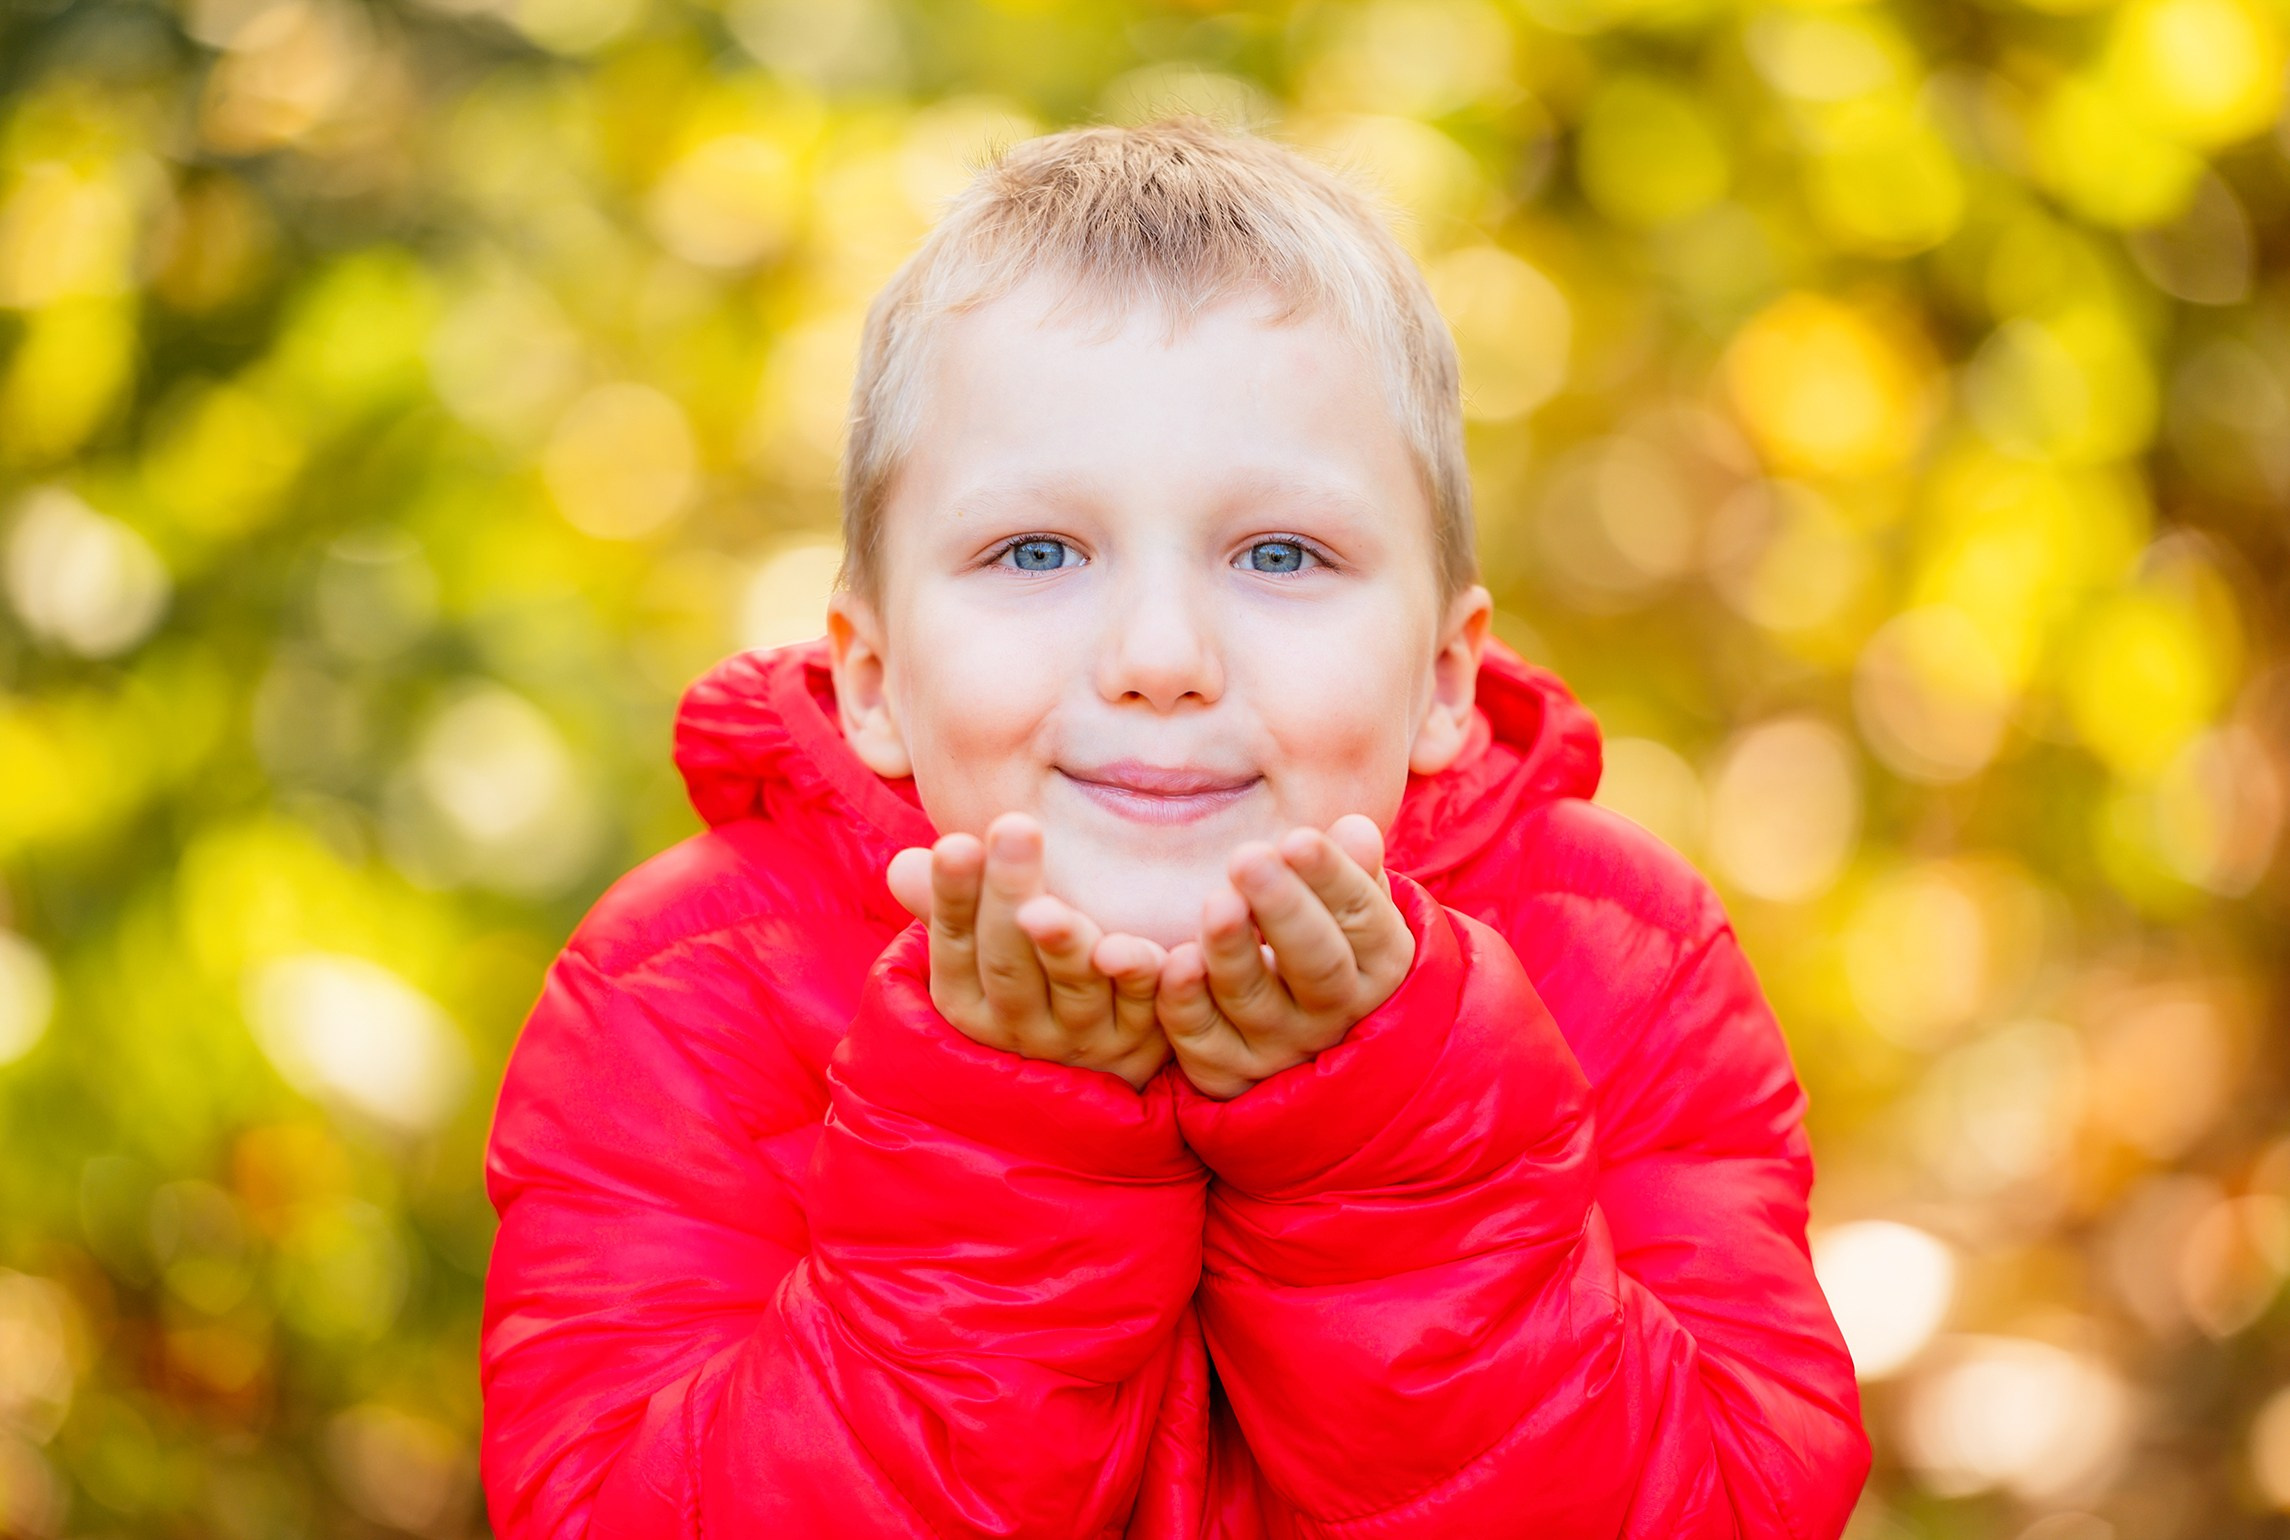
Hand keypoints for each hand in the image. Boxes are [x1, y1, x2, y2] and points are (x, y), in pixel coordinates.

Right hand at [886, 813, 1170, 1089]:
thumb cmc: (1026, 971)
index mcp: (969, 1002)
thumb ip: (950, 903)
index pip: (954, 944)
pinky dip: (1142, 973)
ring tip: (1053, 904)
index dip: (954, 896)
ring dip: (1064, 944)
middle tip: (1014, 828)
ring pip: (1073, 986)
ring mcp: (1084, 1037)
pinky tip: (1142, 946)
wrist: (1099, 1054)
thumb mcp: (981, 945)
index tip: (956, 843)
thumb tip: (904, 866)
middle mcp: (1021, 1028)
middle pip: (1009, 963)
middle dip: (1009, 896)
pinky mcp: (1142, 1037)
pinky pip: (1147, 1003)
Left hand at [1156, 814, 1413, 1100]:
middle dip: (1282, 910)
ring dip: (1232, 951)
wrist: (1296, 1035)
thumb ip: (1349, 868)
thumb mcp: (1347, 906)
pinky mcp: (1225, 1070)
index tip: (1298, 839)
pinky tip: (1175, 960)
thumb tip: (1355, 830)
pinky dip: (1187, 1001)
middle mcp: (1334, 1013)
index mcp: (1377, 965)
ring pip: (1254, 1002)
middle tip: (1249, 858)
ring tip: (1216, 902)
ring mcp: (1279, 1047)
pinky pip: (1201, 1038)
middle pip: (1316, 966)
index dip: (1332, 879)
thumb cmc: (1322, 940)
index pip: (1362, 919)